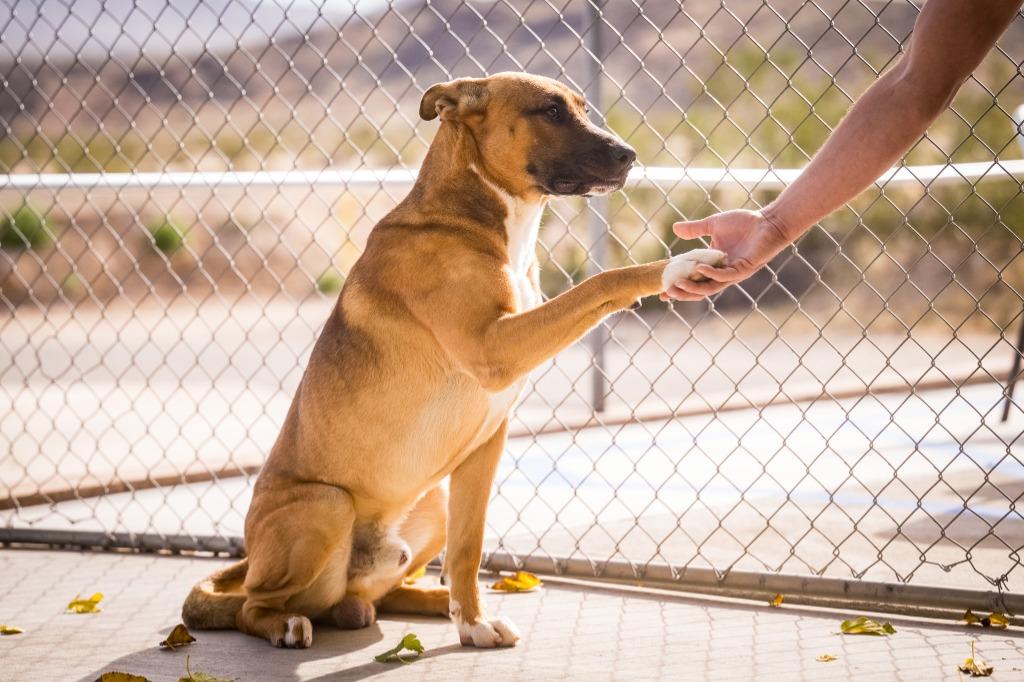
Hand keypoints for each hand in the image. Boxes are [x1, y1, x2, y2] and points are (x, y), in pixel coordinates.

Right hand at [660, 208, 792, 300]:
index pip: (692, 279)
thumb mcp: (713, 225)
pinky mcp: (744, 269)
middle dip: (682, 293)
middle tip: (667, 293)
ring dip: (693, 288)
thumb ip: (695, 229)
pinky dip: (711, 274)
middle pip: (699, 289)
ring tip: (677, 285)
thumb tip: (675, 228)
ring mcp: (733, 273)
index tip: (662, 291)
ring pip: (710, 288)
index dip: (678, 286)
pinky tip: (700, 269)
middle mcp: (722, 272)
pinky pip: (725, 276)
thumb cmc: (744, 223)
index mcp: (713, 264)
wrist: (768, 222)